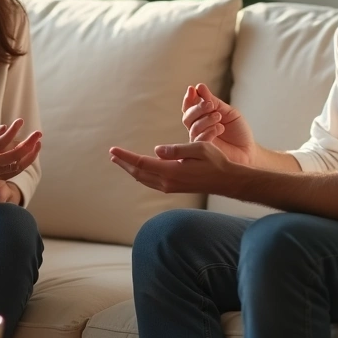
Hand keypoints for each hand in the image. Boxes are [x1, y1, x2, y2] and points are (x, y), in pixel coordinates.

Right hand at [0, 118, 41, 185]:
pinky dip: (25, 162)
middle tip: (38, 133)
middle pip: (12, 157)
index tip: (20, 121)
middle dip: (28, 144)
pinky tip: (32, 152)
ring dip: (30, 155)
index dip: (12, 132)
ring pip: (16, 167)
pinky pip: (15, 172)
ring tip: (38, 142)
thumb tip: (6, 128)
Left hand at [109, 141, 237, 194]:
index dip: (126, 156)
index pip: (141, 163)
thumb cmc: (215, 161)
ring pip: (143, 179)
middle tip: (112, 154)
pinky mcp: (173, 188)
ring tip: (120, 161)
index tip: (113, 150)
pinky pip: (151, 182)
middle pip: (138, 173)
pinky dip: (141, 175)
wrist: (226, 180)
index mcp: (171, 171)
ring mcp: (170, 187)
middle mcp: (167, 182)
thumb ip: (176, 149)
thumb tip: (156, 150)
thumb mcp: (198, 149)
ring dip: (131, 170)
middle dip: (124, 164)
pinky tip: (139, 170)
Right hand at [181, 83, 254, 165]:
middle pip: (187, 117)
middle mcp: (197, 129)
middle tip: (210, 104)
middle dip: (197, 108)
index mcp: (201, 118)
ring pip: (193, 128)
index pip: (189, 107)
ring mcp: (199, 141)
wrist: (248, 149)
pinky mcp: (204, 152)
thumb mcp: (228, 112)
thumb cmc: (238, 131)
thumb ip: (214, 102)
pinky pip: (199, 141)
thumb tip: (199, 87)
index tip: (192, 89)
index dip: (189, 98)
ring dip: (205, 119)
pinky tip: (219, 128)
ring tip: (218, 116)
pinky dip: (208, 132)